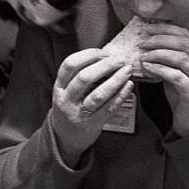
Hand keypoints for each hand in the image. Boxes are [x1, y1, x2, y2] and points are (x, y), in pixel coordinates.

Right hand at [50, 49, 133, 166]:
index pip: (69, 65)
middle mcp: (66, 99)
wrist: (65, 137)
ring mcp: (79, 112)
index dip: (87, 55)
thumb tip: (105, 57)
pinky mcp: (93, 123)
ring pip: (98, 94)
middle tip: (119, 60)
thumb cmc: (70, 108)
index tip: (102, 52)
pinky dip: (121, 95)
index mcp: (59, 87)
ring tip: (127, 70)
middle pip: (84, 78)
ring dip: (115, 80)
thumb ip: (79, 75)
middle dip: (104, 65)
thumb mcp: (66, 91)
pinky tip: (129, 85)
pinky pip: (109, 107)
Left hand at [139, 24, 188, 135]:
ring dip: (159, 53)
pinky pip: (176, 77)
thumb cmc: (182, 96)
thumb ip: (167, 59)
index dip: (166, 29)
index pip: (185, 35)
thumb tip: (147, 44)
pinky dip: (160, 69)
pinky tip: (148, 68)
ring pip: (181, 58)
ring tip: (143, 55)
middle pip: (184, 43)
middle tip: (143, 41)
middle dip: (161, 39)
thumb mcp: (175, 72)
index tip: (148, 27)